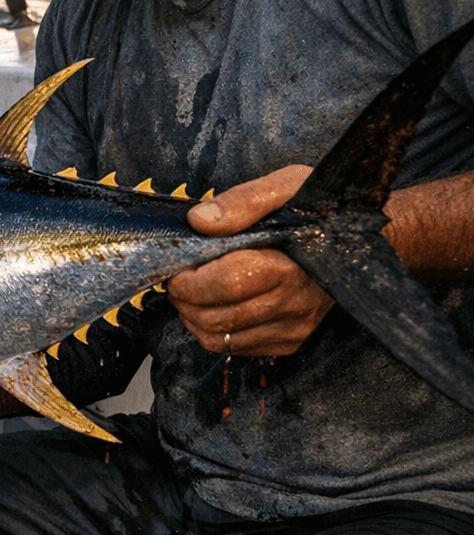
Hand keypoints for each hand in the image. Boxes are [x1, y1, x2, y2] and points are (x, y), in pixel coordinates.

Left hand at [167, 164, 334, 356]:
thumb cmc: (317, 210)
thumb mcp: (285, 188)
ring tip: (192, 291)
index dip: (189, 279)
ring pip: (218, 338)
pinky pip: (233, 347)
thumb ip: (241, 202)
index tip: (177, 266)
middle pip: (216, 317)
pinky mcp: (289, 341)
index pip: (225, 284)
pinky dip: (211, 329)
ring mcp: (293, 328)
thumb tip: (199, 221)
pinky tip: (213, 304)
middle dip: (184, 298)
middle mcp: (294, 305)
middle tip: (178, 277)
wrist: (357, 241)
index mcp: (291, 267)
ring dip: (192, 316)